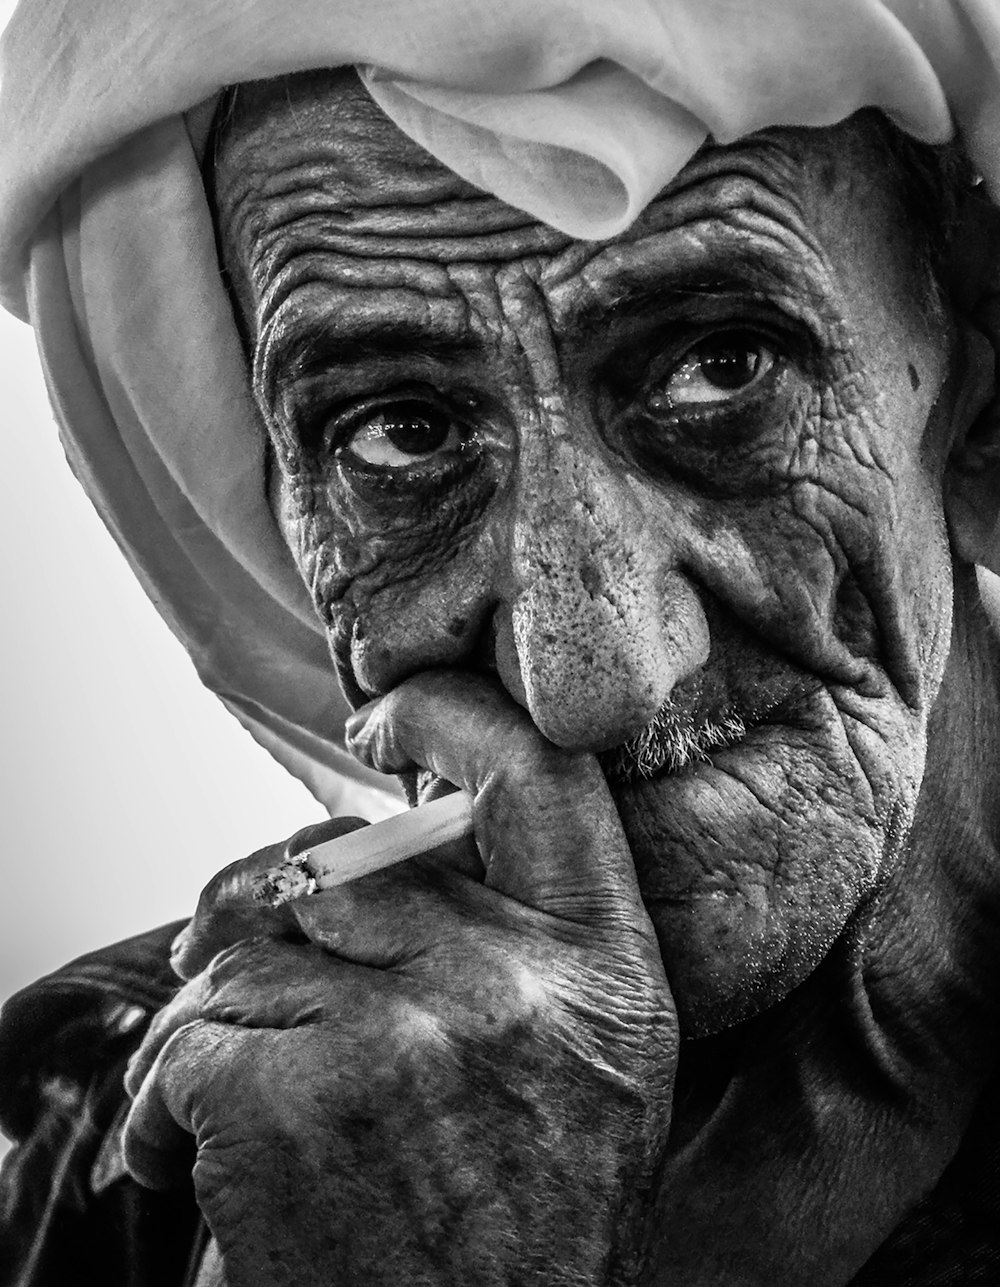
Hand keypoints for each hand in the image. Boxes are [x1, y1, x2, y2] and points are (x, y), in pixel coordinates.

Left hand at [123, 671, 676, 1285]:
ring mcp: (404, 1036)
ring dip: (222, 1013)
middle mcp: (515, 984)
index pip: (540, 776)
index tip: (389, 716)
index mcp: (602, 968)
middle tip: (247, 973)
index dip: (456, 713)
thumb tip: (387, 832)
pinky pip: (190, 1035)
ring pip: (256, 944)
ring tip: (242, 1096)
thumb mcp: (584, 1063)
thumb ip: (518, 933)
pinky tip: (192, 1161)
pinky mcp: (291, 1097)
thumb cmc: (521, 1218)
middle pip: (349, 861)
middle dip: (278, 906)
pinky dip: (164, 1100)